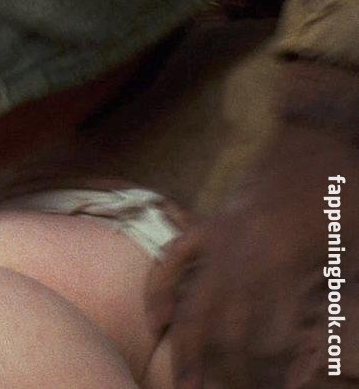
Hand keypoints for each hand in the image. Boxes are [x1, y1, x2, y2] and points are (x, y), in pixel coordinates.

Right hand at [147, 128, 358, 386]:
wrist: (325, 132)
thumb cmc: (348, 189)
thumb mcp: (351, 246)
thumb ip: (330, 295)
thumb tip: (315, 349)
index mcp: (278, 263)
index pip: (259, 335)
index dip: (261, 370)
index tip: (267, 387)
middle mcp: (238, 255)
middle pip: (219, 328)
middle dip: (222, 369)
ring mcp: (218, 239)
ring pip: (190, 304)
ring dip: (186, 348)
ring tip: (185, 383)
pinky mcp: (211, 225)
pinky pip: (172, 263)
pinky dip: (160, 293)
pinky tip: (158, 324)